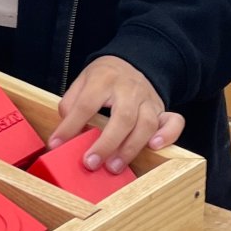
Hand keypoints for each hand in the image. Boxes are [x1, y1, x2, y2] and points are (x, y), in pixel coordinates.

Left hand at [49, 56, 185, 172]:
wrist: (132, 63)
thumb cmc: (104, 78)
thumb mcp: (82, 81)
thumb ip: (71, 103)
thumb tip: (64, 132)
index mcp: (104, 79)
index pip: (86, 104)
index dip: (70, 126)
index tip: (56, 144)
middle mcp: (130, 89)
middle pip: (123, 118)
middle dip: (106, 144)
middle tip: (90, 163)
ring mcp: (148, 100)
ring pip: (147, 124)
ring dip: (130, 148)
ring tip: (113, 167)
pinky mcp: (162, 109)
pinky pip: (174, 122)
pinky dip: (168, 135)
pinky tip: (154, 147)